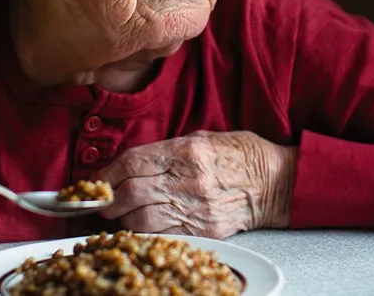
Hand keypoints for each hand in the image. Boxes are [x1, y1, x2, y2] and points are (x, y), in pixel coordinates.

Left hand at [95, 130, 296, 238]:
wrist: (276, 182)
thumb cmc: (239, 154)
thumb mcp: (203, 138)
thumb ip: (166, 150)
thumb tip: (129, 164)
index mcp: (187, 151)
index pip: (132, 163)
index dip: (107, 175)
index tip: (96, 182)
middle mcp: (190, 180)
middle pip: (131, 193)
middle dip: (109, 200)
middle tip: (102, 203)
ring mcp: (197, 208)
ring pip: (141, 219)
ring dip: (123, 219)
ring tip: (120, 216)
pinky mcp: (204, 230)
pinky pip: (163, 236)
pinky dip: (145, 233)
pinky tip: (141, 228)